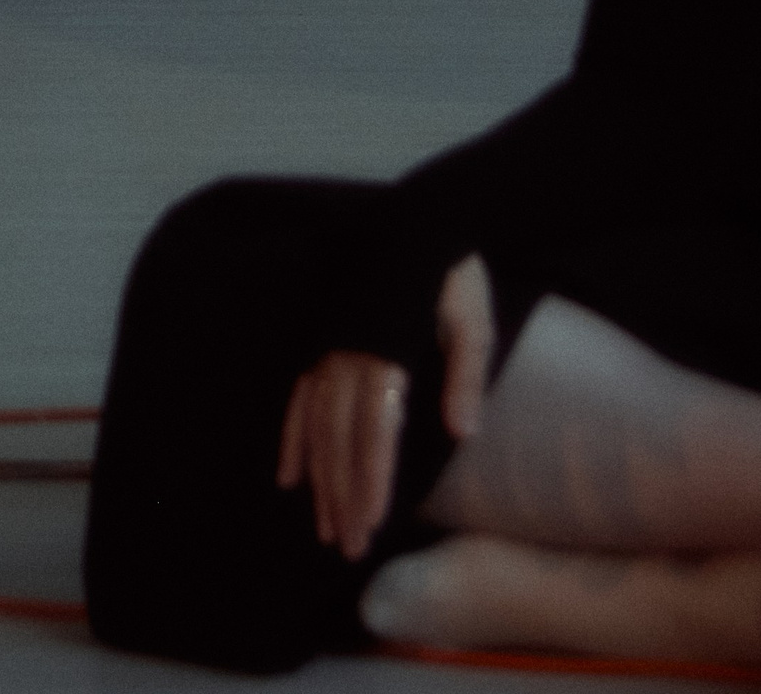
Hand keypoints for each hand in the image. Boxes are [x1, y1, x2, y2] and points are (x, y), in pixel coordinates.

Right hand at [275, 253, 494, 559]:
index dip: (371, 479)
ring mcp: (328, 346)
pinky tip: (288, 475)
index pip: (375, 429)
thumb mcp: (472, 315)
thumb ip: (465, 374)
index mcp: (386, 351)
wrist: (414, 215)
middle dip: (343, 494)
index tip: (371, 523)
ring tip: (324, 527)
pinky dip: (292, 437)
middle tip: (347, 546)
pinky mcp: (319, 339)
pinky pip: (298, 395)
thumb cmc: (451, 269)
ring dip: (319, 478)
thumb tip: (462, 432)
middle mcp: (348, 353)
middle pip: (340, 436)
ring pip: (316, 424)